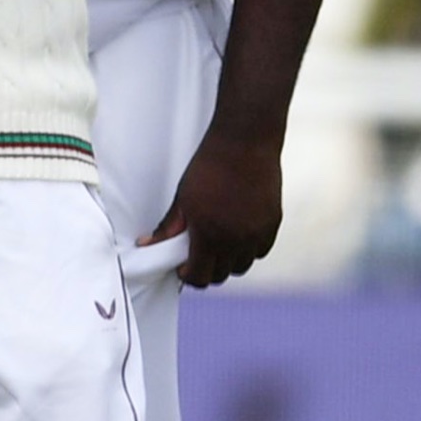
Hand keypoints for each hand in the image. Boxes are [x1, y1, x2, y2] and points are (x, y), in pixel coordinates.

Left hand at [147, 123, 284, 287]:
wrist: (244, 143)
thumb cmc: (209, 167)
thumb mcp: (182, 199)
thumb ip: (168, 228)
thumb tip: (147, 245)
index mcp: (209, 235)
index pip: (200, 277)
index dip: (188, 275)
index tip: (182, 265)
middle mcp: (236, 240)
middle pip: (222, 275)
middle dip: (207, 270)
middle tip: (197, 255)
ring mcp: (258, 233)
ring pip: (243, 265)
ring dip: (229, 261)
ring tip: (218, 244)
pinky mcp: (273, 223)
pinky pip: (261, 251)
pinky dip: (249, 249)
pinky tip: (238, 235)